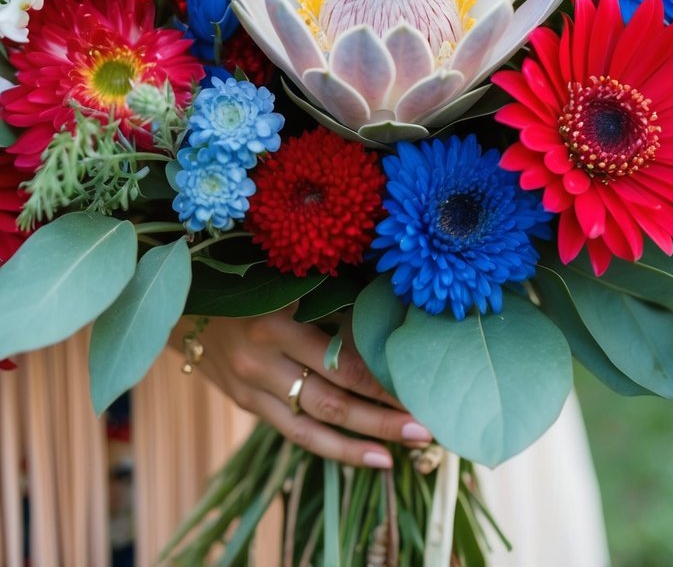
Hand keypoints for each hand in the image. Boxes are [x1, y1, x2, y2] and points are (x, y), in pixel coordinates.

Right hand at [173, 306, 430, 468]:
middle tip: (425, 427)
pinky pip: (295, 433)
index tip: (419, 383)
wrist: (182, 303)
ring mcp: (252, 387)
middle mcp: (264, 358)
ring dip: (362, 440)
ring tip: (402, 450)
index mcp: (279, 318)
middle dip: (382, 415)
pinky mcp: (246, 404)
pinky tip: (367, 456)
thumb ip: (331, 299)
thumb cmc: (248, 280)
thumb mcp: (287, 281)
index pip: (341, 358)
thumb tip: (389, 316)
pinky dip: (332, 447)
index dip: (382, 377)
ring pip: (315, 425)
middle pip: (334, 397)